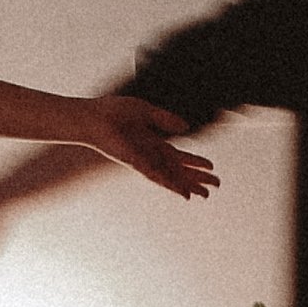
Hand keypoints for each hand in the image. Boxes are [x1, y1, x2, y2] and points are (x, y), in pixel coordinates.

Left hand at [76, 96, 217, 196]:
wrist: (92, 118)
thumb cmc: (111, 112)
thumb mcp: (146, 111)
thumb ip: (165, 119)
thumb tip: (185, 127)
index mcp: (153, 141)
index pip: (178, 155)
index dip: (195, 161)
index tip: (211, 167)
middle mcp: (150, 154)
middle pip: (179, 170)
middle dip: (197, 178)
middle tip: (215, 187)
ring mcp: (144, 161)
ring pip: (172, 177)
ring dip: (188, 186)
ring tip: (205, 195)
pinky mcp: (136, 163)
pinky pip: (157, 177)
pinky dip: (171, 185)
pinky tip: (183, 193)